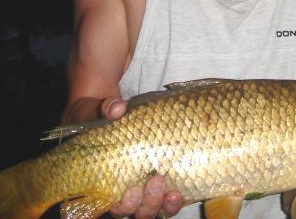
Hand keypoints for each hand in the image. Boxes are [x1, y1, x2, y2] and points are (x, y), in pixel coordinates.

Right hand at [98, 98, 183, 217]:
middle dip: (145, 204)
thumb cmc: (96, 116)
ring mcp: (142, 189)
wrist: (113, 113)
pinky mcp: (159, 182)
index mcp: (100, 181)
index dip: (120, 206)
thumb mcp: (95, 110)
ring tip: (170, 192)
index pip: (107, 207)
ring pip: (151, 210)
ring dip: (161, 205)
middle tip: (153, 182)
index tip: (128, 192)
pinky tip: (178, 193)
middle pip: (133, 212)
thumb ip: (105, 109)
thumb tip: (117, 108)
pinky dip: (173, 201)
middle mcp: (121, 191)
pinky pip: (166, 200)